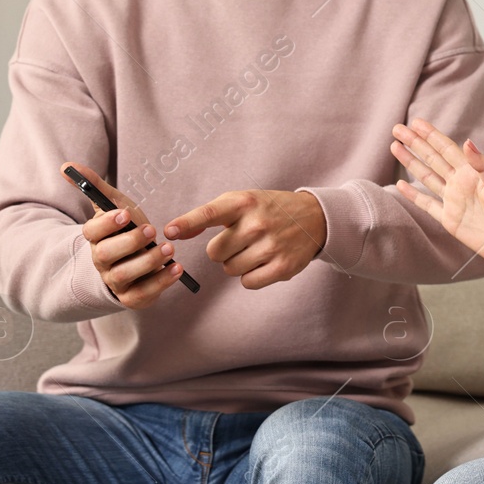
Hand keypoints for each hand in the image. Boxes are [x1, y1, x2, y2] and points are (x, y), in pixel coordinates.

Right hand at [60, 162, 184, 309]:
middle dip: (129, 242)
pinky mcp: (132, 297)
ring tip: (169, 249)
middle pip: (105, 255)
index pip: (92, 232)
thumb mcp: (114, 204)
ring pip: (123, 276)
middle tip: (152, 230)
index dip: (107, 224)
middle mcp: (101, 261)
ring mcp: (115, 281)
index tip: (125, 214)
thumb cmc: (124, 228)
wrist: (133, 260)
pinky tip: (177, 268)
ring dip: (148, 262)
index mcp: (95, 237)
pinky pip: (142, 294)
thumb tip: (66, 167)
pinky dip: (161, 282)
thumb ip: (94, 186)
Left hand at [164, 189, 325, 289]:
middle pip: (215, 253)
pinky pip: (248, 282)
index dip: (187, 223)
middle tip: (241, 240)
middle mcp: (257, 223)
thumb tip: (173, 232)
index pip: (209, 213)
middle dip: (223, 250)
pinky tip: (264, 261)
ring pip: (230, 269)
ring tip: (255, 249)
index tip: (169, 231)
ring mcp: (271, 246)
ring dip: (237, 263)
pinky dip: (251, 275)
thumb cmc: (268, 209)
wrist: (314, 218)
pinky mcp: (283, 267)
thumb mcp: (241, 201)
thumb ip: (208, 215)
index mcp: (244, 203)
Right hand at [390, 117, 483, 267]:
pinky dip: (413, 195)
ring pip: (426, 176)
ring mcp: (452, 200)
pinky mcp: (448, 218)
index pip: (447, 149)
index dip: (431, 135)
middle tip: (397, 128)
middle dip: (415, 143)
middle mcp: (459, 183)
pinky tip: (401, 184)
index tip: (415, 122)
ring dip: (411, 162)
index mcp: (472, 173)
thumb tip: (467, 142)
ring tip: (395, 147)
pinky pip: (427, 203)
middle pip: (432, 158)